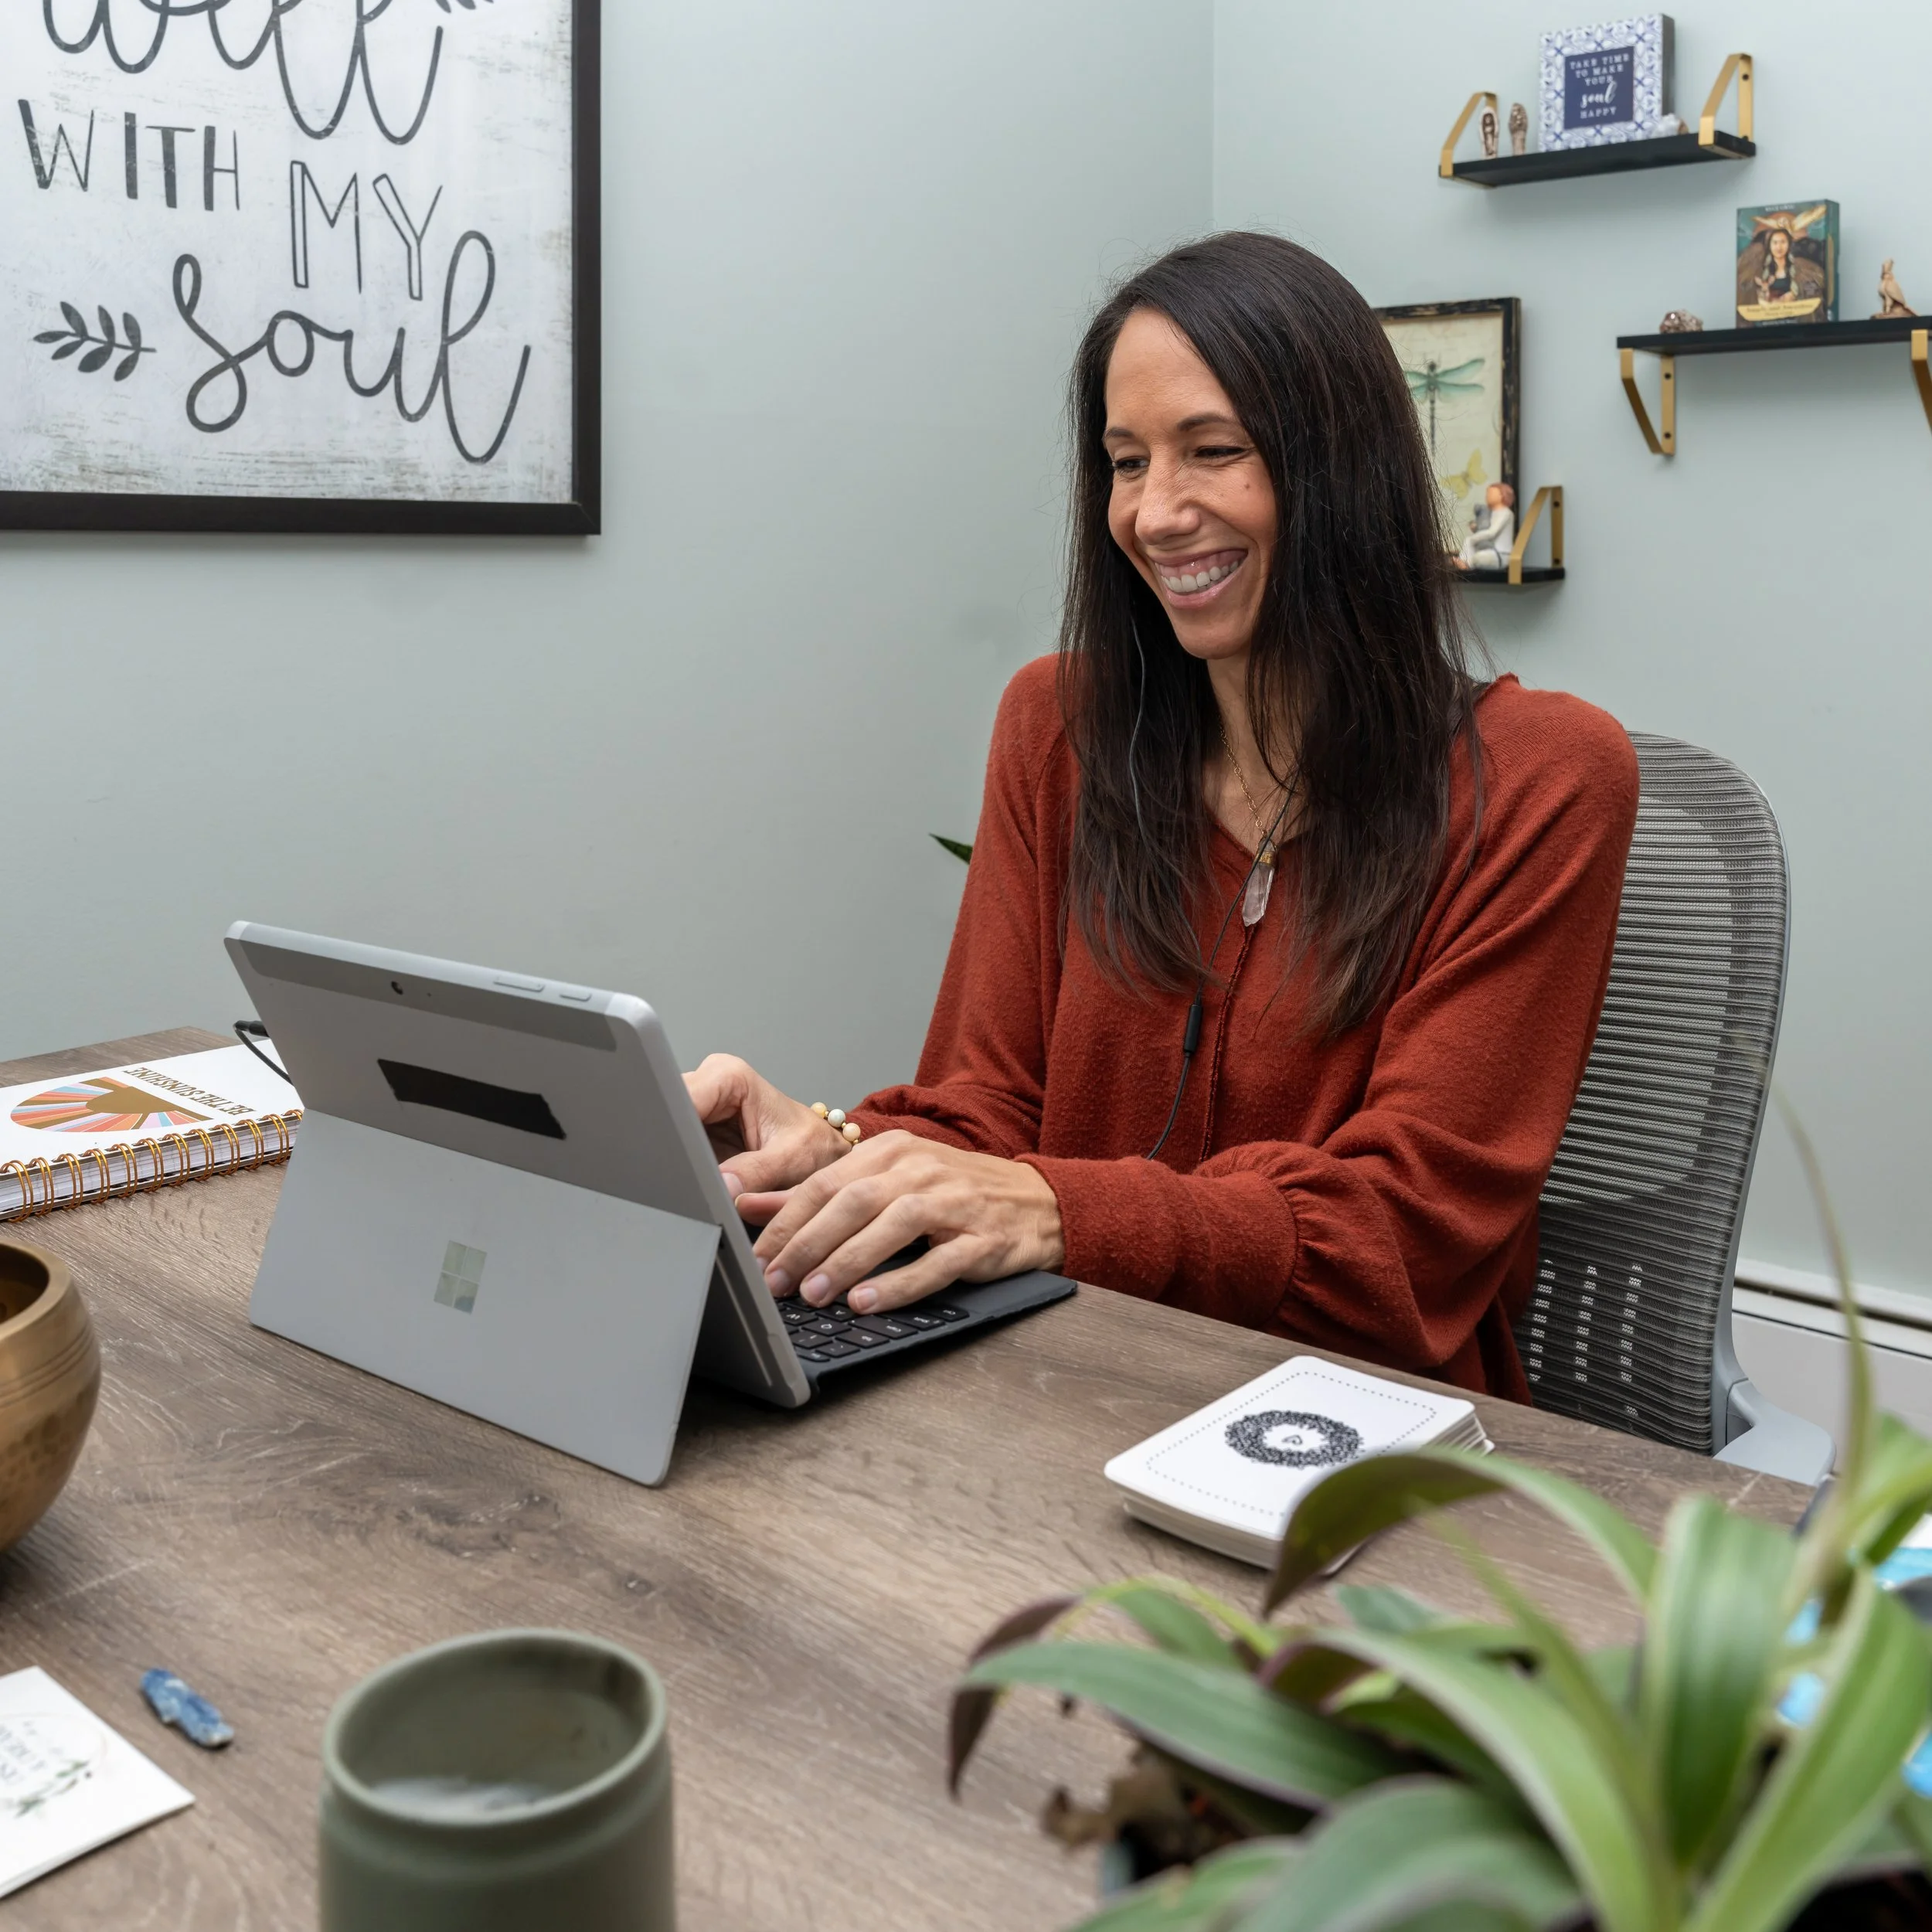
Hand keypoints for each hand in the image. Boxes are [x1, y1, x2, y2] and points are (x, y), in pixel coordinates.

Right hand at [682, 1055, 845, 1199]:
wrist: (820, 1152)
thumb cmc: (812, 1147)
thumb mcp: (791, 1161)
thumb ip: (756, 1173)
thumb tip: (722, 1187)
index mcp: (729, 1077)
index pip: (680, 1098)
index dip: (673, 1131)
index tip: (676, 1160)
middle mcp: (708, 1084)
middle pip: (666, 1113)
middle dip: (673, 1148)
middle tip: (688, 1177)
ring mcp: (697, 1107)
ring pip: (666, 1132)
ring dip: (677, 1158)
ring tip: (698, 1177)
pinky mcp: (693, 1130)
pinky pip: (675, 1145)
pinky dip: (682, 1164)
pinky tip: (695, 1175)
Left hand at [740, 1130, 1064, 1313]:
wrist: (1037, 1203)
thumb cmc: (953, 1194)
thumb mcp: (887, 1183)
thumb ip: (820, 1194)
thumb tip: (750, 1205)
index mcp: (891, 1151)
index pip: (825, 1182)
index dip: (785, 1221)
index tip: (754, 1256)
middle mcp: (920, 1169)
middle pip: (852, 1202)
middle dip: (807, 1243)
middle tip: (774, 1281)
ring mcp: (954, 1201)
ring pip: (891, 1226)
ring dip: (847, 1261)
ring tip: (813, 1295)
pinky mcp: (982, 1237)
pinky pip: (936, 1262)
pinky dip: (898, 1283)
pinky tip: (868, 1302)